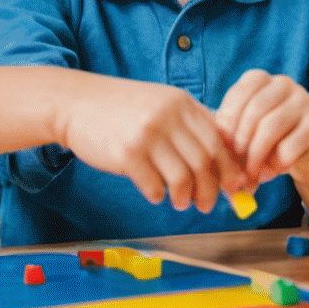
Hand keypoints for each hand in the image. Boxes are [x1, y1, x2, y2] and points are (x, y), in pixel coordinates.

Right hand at [56, 78, 243, 212]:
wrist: (75, 103)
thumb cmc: (123, 110)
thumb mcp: (162, 104)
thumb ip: (191, 125)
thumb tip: (224, 160)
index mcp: (182, 104)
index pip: (218, 141)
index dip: (228, 168)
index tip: (233, 187)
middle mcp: (168, 117)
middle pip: (204, 161)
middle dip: (210, 189)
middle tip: (206, 204)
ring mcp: (147, 134)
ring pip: (182, 177)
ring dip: (185, 197)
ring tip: (180, 202)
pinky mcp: (127, 153)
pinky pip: (153, 185)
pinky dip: (157, 195)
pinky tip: (154, 193)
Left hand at [216, 70, 308, 186]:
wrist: (308, 151)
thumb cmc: (269, 139)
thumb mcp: (247, 130)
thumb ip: (231, 134)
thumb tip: (217, 152)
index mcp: (261, 80)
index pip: (241, 91)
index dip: (228, 120)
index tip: (222, 144)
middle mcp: (284, 85)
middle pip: (255, 110)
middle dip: (241, 141)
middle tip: (235, 165)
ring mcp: (303, 102)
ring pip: (272, 126)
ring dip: (256, 155)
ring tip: (251, 174)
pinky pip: (290, 145)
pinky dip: (276, 162)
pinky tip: (273, 170)